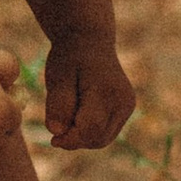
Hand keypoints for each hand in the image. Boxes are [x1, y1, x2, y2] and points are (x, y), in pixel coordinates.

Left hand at [42, 35, 134, 150]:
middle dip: (75, 139)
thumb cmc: (70, 58)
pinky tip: (78, 115)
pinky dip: (90, 132)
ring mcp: (127, 107)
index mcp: (107, 91)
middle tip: (58, 123)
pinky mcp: (126, 110)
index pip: (89, 130)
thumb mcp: (58, 78)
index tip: (53, 139)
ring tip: (69, 114)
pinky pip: (106, 133)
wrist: (89, 40)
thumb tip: (57, 132)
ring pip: (102, 140)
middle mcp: (123, 102)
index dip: (70, 139)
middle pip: (97, 139)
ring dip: (82, 136)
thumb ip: (57, 105)